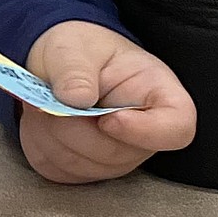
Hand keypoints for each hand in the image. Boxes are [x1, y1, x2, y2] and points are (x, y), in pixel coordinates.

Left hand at [20, 20, 194, 183]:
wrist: (57, 64)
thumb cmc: (79, 50)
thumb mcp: (73, 46)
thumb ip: (75, 69)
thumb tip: (76, 98)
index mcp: (159, 93)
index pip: (177, 129)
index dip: (144, 132)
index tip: (108, 118)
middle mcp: (146, 133)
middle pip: (116, 154)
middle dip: (73, 127)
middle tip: (51, 96)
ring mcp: (118, 156)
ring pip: (83, 166)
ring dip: (50, 135)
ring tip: (44, 103)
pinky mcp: (86, 169)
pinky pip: (60, 170)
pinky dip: (40, 146)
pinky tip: (42, 121)